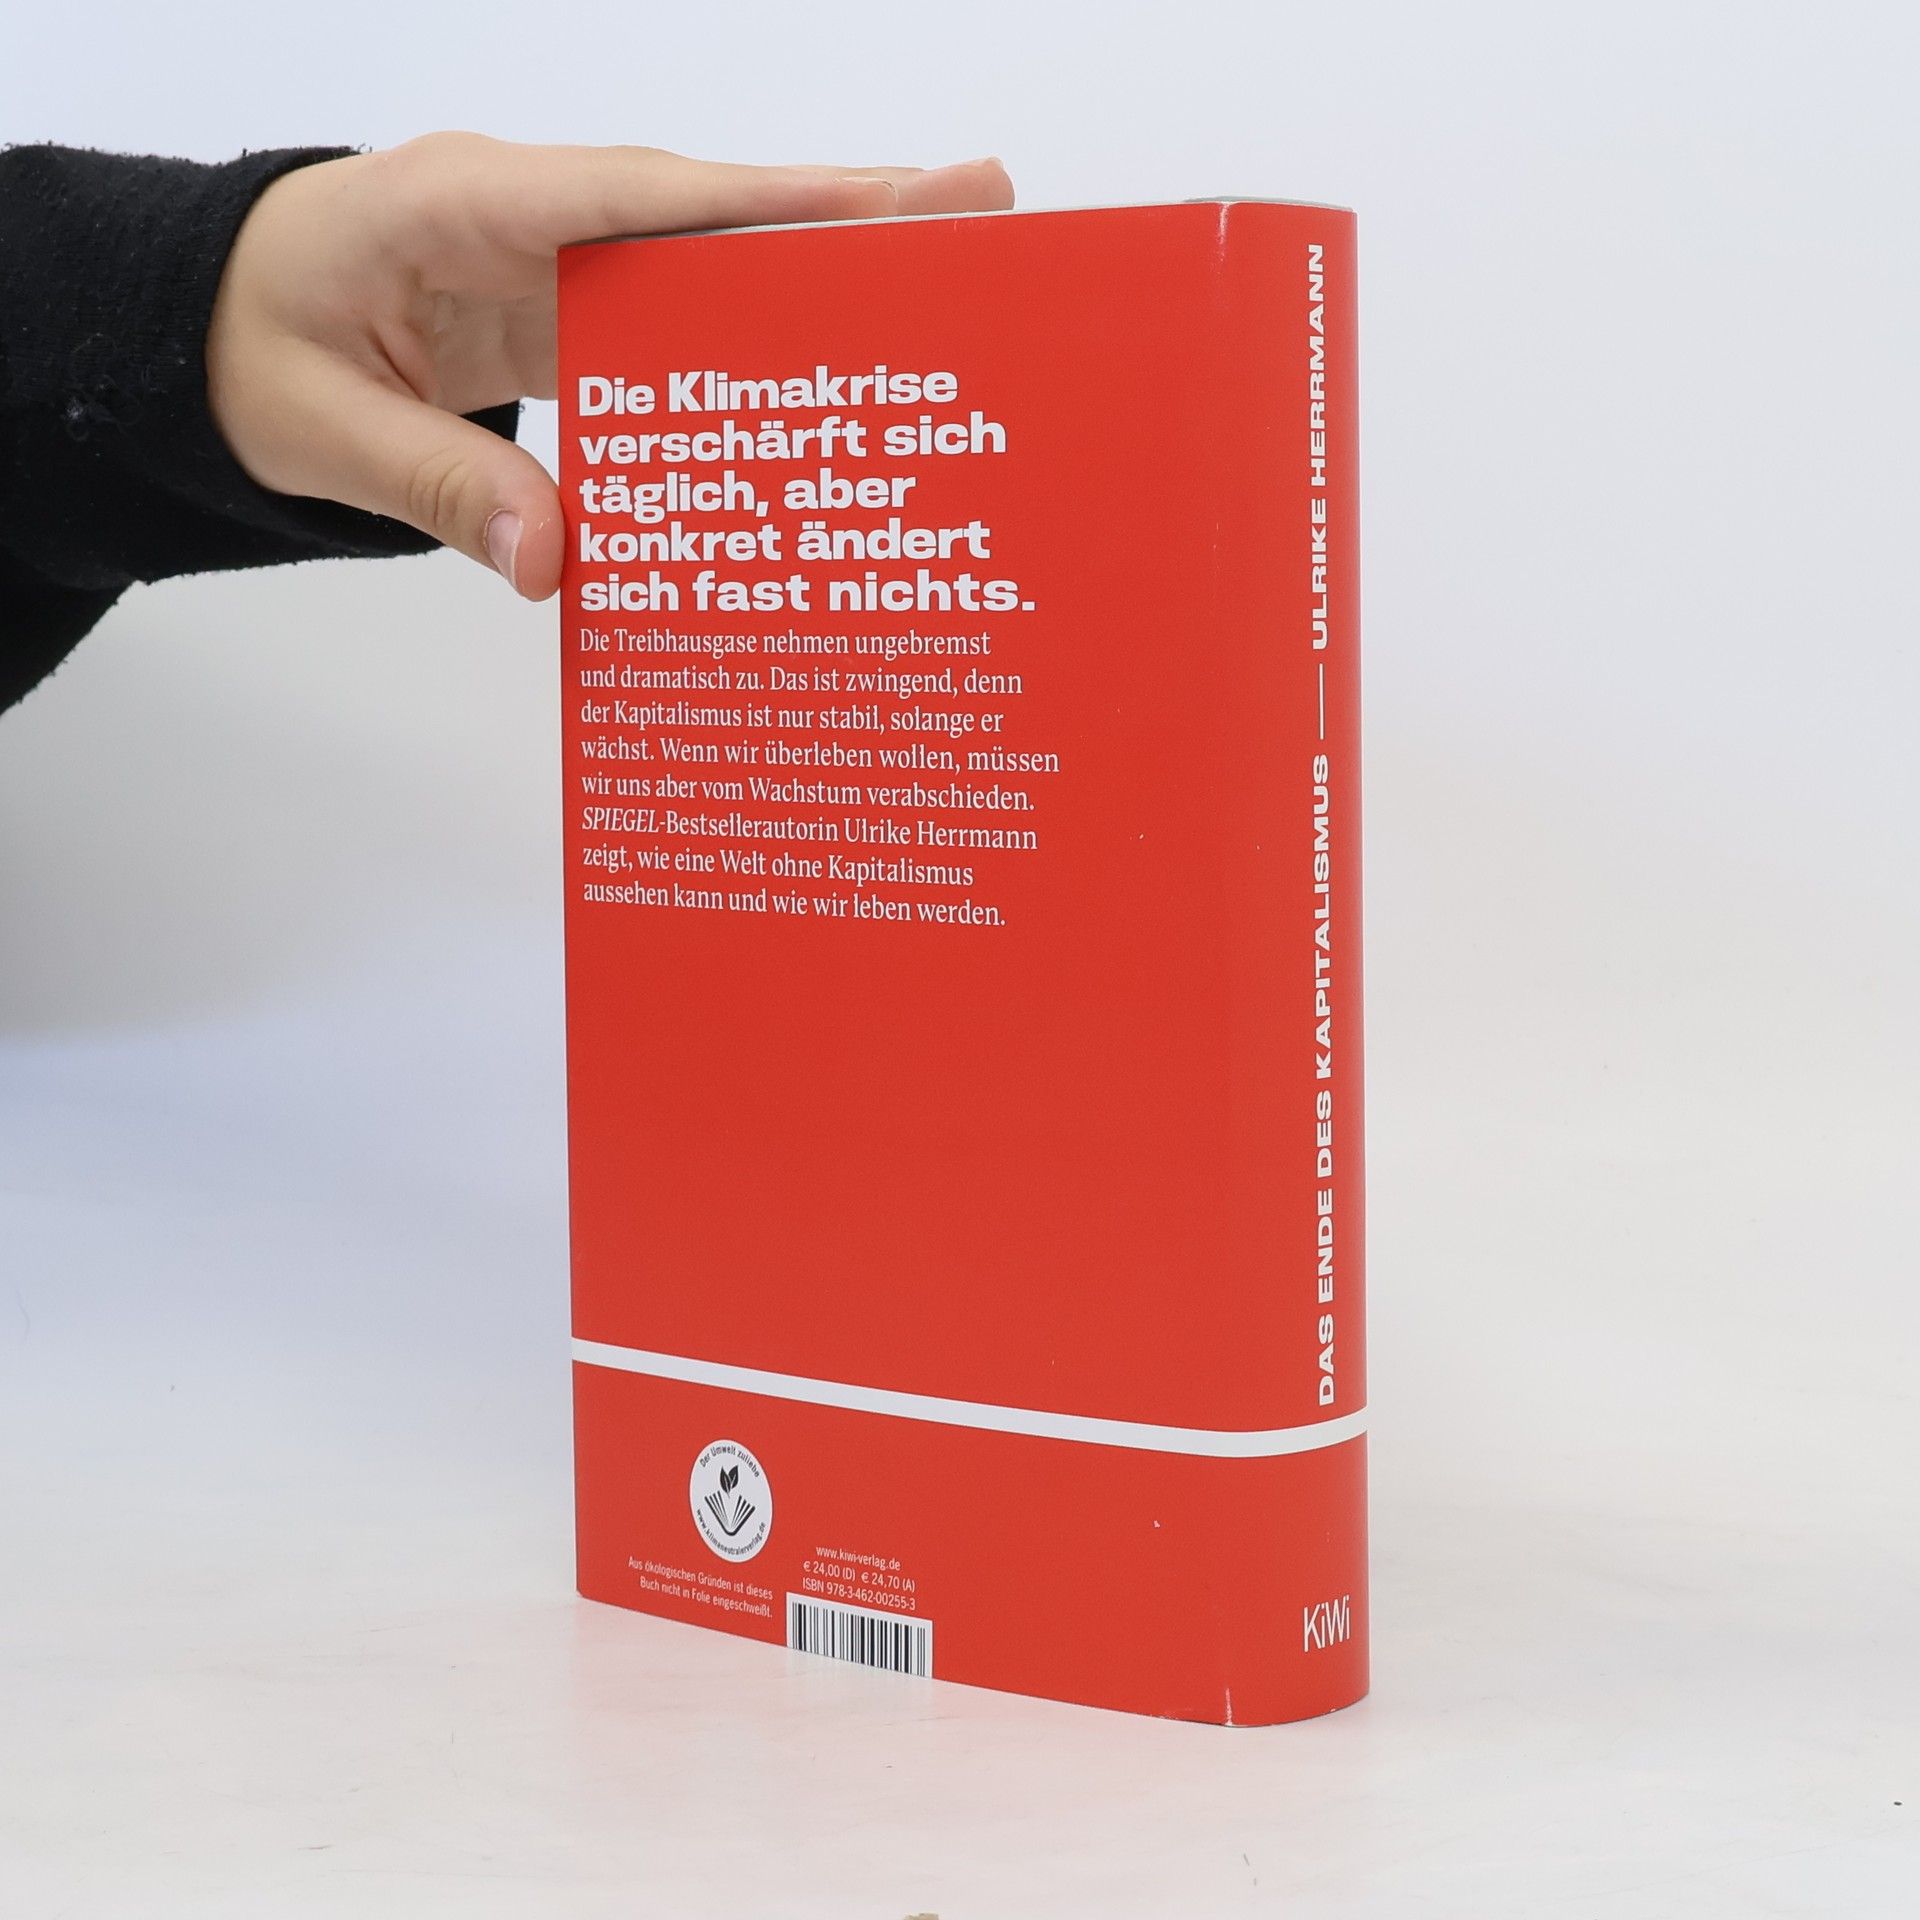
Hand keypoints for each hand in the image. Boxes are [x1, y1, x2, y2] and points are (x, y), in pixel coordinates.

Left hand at [206, 134, 1012, 601]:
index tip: (894, 203)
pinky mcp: (560, 308)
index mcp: (465, 202)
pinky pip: (669, 322)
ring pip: (704, 266)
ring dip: (813, 280)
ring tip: (941, 289)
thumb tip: (557, 564)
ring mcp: (553, 258)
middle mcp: (530, 212)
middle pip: (708, 215)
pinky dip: (746, 347)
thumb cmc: (239, 349)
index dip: (774, 206)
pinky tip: (818, 375)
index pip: (642, 198)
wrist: (194, 330)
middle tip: (983, 211)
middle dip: (842, 219)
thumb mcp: (315, 424)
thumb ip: (435, 482)